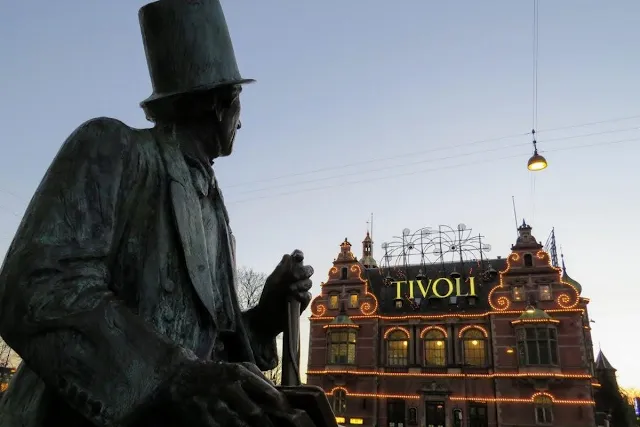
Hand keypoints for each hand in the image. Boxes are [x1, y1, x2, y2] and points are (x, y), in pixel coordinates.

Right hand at [144, 361, 296, 426]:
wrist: (177, 375)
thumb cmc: (215, 373)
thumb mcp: (238, 368)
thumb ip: (259, 380)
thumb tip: (280, 396)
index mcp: (239, 374)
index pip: (267, 392)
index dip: (281, 407)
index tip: (293, 416)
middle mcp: (227, 387)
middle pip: (254, 412)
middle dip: (268, 425)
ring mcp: (213, 403)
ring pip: (237, 424)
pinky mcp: (199, 416)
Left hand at [256, 250, 313, 335]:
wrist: (268, 317)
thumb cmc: (268, 297)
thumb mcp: (272, 282)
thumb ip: (281, 270)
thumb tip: (287, 255)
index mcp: (288, 270)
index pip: (297, 258)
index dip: (299, 255)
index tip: (298, 257)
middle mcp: (297, 278)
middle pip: (308, 269)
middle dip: (303, 272)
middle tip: (294, 277)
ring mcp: (302, 289)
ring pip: (309, 282)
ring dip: (300, 284)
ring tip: (290, 290)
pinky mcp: (304, 301)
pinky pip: (308, 295)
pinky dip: (302, 295)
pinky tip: (295, 297)